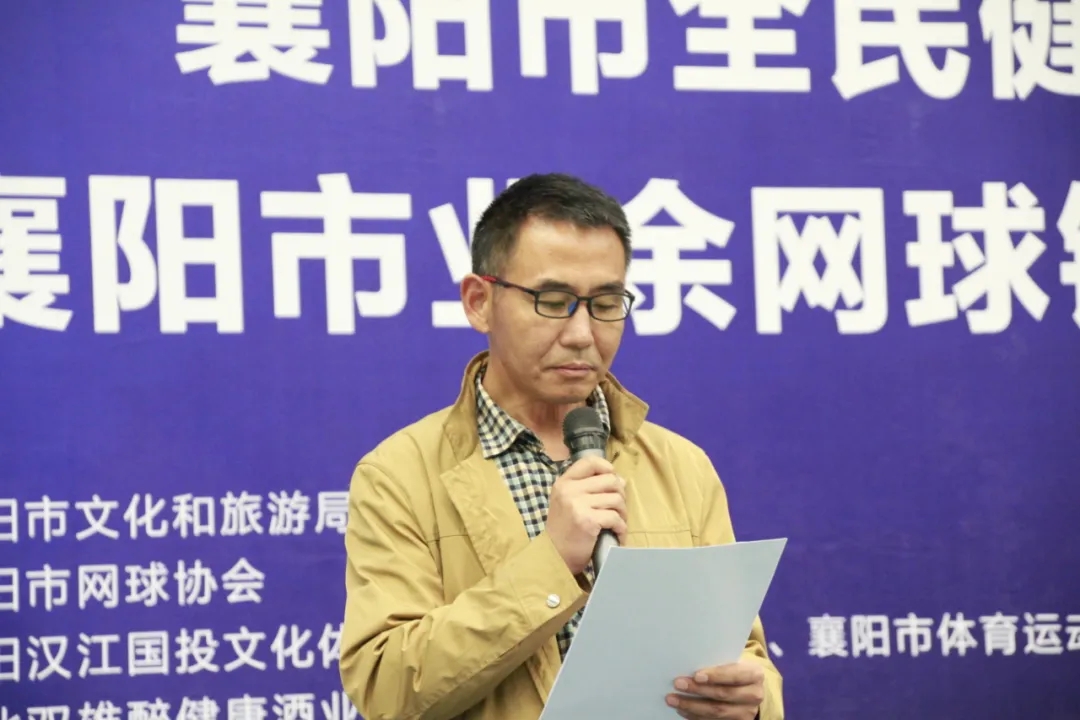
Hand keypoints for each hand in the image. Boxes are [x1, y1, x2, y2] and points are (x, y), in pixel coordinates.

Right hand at [545, 455, 626, 574]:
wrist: (554, 556)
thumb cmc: (564, 530)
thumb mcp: (568, 502)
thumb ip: (589, 488)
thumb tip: (620, 479)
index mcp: (564, 483)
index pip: (590, 462)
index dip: (606, 467)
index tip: (613, 479)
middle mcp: (569, 490)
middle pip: (610, 480)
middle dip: (620, 494)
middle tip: (618, 508)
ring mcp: (578, 505)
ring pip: (616, 499)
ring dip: (622, 513)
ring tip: (617, 523)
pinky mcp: (588, 521)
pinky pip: (615, 517)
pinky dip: (621, 527)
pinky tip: (617, 534)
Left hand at [665, 661, 764, 718]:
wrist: (749, 689)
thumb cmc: (734, 671)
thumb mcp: (733, 662)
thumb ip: (718, 662)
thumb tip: (688, 663)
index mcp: (755, 674)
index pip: (734, 675)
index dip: (716, 676)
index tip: (696, 675)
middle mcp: (754, 695)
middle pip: (723, 694)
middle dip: (698, 689)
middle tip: (678, 684)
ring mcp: (747, 712)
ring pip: (717, 712)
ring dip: (692, 706)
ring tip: (673, 699)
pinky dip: (695, 717)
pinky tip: (683, 711)